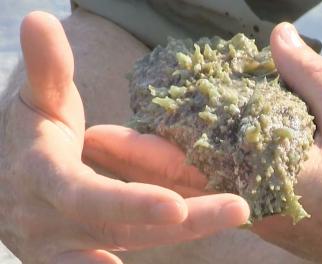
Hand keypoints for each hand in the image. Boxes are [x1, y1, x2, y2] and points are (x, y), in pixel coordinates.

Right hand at [0, 12, 247, 263]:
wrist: (1, 185)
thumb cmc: (25, 138)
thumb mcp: (34, 104)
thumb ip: (45, 70)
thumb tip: (39, 18)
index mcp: (47, 181)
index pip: (90, 197)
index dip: (131, 203)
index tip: (177, 206)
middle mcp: (56, 224)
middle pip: (124, 230)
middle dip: (184, 225)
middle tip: (238, 210)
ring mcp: (64, 250)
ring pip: (130, 248)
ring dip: (181, 242)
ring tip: (233, 224)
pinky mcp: (74, 260)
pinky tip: (195, 246)